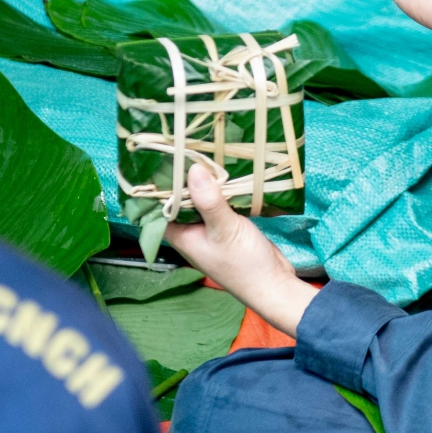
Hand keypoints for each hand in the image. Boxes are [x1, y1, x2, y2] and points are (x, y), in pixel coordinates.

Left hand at [163, 164, 317, 337]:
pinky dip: (221, 190)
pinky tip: (225, 173)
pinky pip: (218, 204)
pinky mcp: (228, 226)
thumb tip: (193, 168)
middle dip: (183, 179)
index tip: (162, 159)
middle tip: (185, 148)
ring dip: (204, 183)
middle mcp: (191, 232)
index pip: (159, 207)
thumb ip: (208, 201)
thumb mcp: (225, 229)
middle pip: (180, 201)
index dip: (158, 185)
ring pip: (200, 201)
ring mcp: (210, 229)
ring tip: (203, 153)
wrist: (274, 284)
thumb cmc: (244, 263)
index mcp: (181, 236)